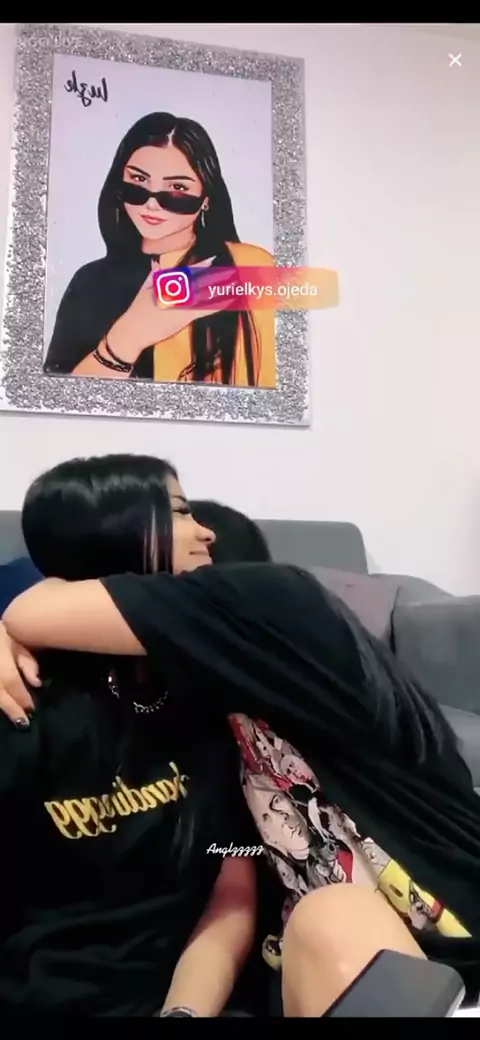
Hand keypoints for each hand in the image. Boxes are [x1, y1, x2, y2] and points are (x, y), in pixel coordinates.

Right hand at [0, 622, 39, 725]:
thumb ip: (27, 663)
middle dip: (11, 709)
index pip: (11, 681)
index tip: (30, 708)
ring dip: (3, 707)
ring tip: (14, 718)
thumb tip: (37, 684)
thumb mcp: (16, 643)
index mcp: (0, 658)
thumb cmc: (1, 636)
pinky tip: (4, 708)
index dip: (21, 696)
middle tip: (23, 722)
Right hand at [108, 258, 232, 364]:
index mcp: (166, 282)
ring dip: (219, 289)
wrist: (133, 330)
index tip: (214, 258)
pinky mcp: (182, 317)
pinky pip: (203, 310)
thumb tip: (156, 264)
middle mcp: (175, 290)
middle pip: (199, 280)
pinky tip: (226, 303)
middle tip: (232, 271)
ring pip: (204, 293)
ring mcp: (180, 303)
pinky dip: (215, 305)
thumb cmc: (137, 310)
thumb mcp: (144, 289)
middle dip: (216, 276)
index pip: (187, 271)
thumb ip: (152, 275)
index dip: (202, 265)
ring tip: (235, 284)